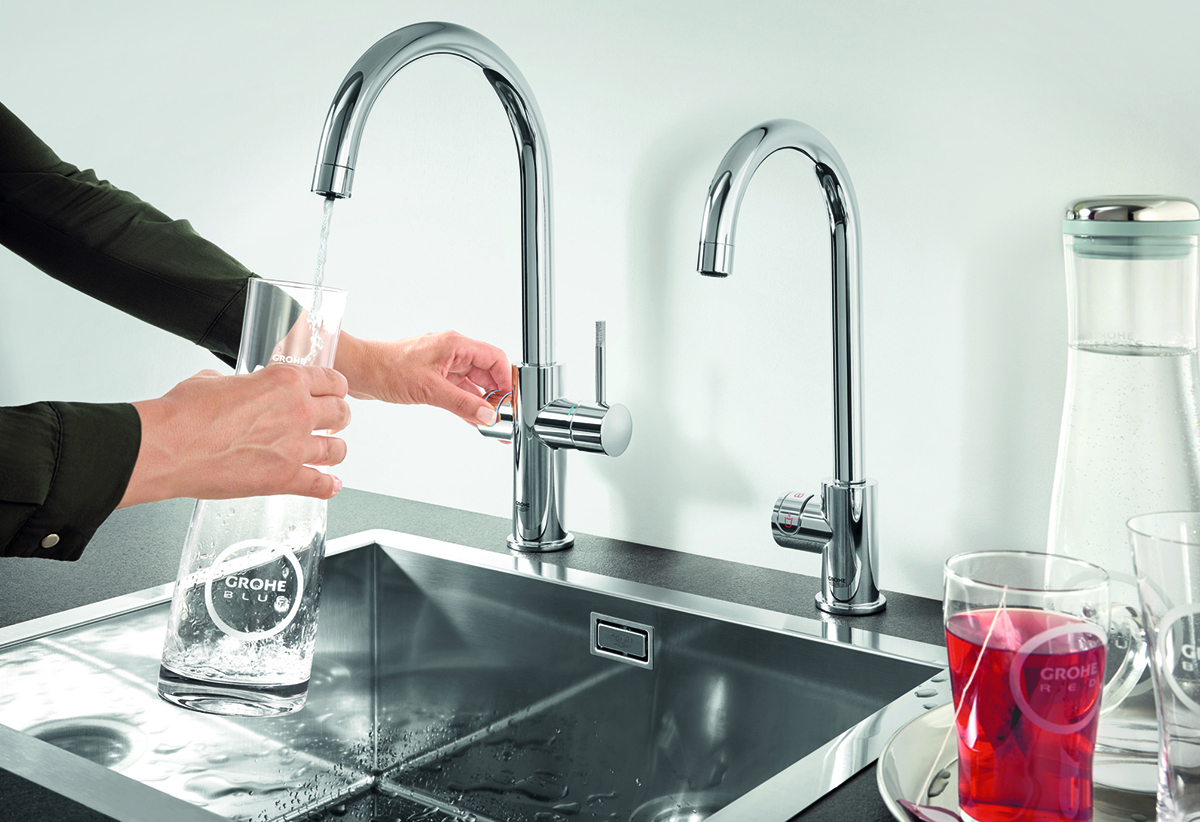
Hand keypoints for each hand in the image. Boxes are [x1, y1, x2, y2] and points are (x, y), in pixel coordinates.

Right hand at [119, 365, 350, 506]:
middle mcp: (297, 412)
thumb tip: (237, 388)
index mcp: (285, 381)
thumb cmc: (184, 413)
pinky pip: (321, 485)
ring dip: (333, 451)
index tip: (332, 394)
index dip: (334, 389)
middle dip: (337, 418)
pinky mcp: (284, 479)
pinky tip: (330, 485)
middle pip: (342, 413)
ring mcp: (294, 447)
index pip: (332, 381)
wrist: (168, 446)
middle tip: (329, 423)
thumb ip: (240, 383)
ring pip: (337, 450)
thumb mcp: (215, 380)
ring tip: (327, 453)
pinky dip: (328, 486)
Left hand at [334, 330, 511, 424]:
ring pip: (473, 384)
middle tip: (502, 417)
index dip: (506, 380)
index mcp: (454, 345)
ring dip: (482, 403)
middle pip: (486, 372)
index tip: (510, 401)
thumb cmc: (386, 368)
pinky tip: (474, 420)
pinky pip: (458, 392)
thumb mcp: (429, 389)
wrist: (359, 371)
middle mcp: (451, 353)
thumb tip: (487, 414)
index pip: (494, 358)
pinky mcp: (433, 378)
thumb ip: (462, 403)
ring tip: (491, 423)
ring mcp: (442, 366)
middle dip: (496, 395)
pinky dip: (467, 405)